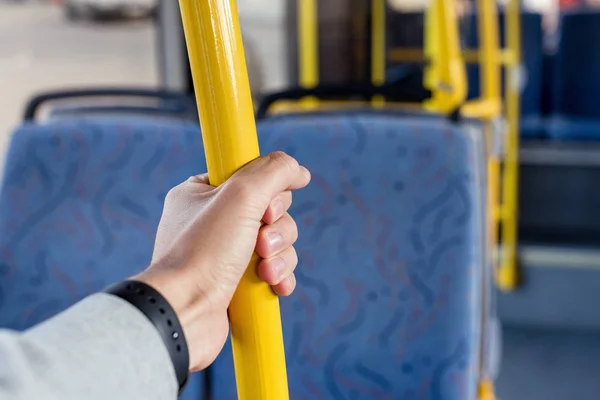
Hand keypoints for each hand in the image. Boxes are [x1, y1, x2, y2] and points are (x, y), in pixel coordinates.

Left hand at [134, 152, 310, 371]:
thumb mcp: (241, 195)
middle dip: (276, 229)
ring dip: (280, 255)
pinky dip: (280, 276)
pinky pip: (274, 270)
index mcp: (201, 193)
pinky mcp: (236, 282)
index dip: (269, 192)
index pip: (251, 176)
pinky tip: (275, 284)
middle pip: (271, 210)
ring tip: (265, 271)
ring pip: (276, 242)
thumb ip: (274, 171)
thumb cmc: (204, 252)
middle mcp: (212, 222)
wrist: (185, 312)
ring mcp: (223, 254)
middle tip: (261, 243)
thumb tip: (298, 170)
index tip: (266, 207)